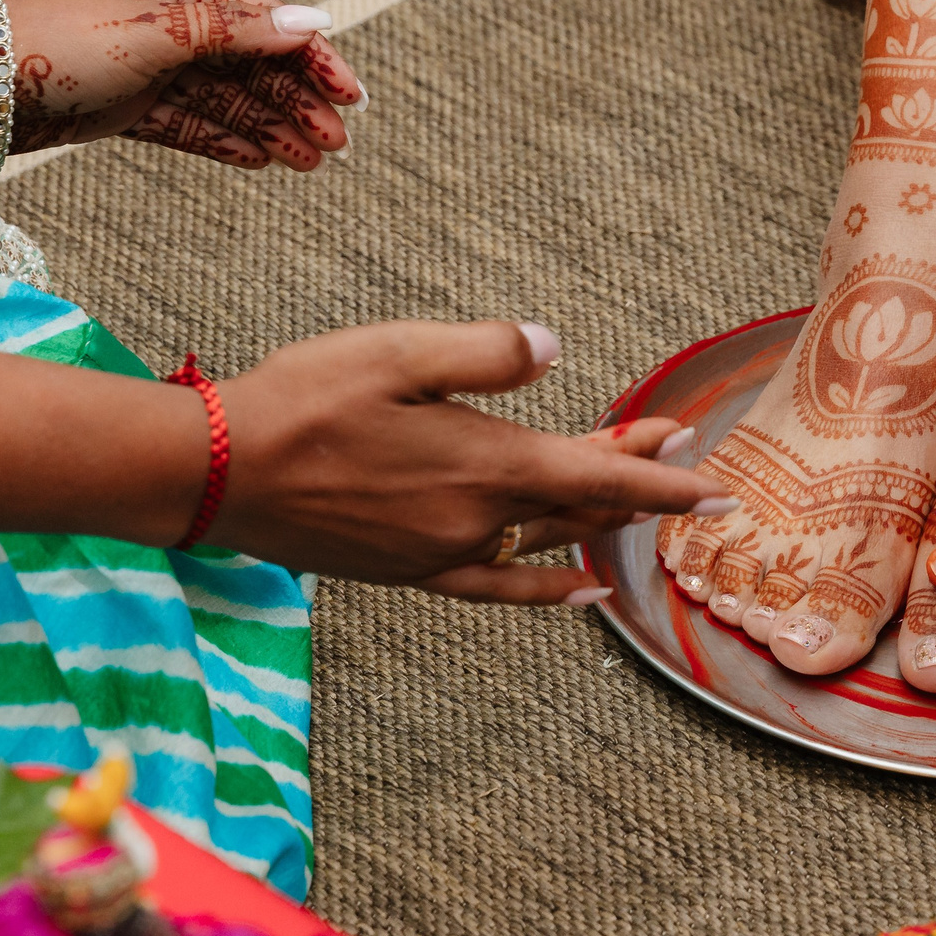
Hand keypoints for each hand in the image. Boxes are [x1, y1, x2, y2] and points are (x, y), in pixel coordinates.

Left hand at [6, 0, 367, 170]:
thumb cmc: (56, 43)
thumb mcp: (153, 34)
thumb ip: (233, 33)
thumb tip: (310, 23)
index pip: (267, 24)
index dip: (313, 58)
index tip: (351, 95)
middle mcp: (172, 29)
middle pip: (254, 67)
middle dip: (299, 104)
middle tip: (337, 145)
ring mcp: (152, 70)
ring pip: (228, 102)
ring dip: (271, 129)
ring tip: (310, 163)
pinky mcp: (129, 108)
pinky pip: (192, 126)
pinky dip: (227, 142)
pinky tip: (260, 161)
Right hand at [208, 320, 737, 600]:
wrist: (217, 473)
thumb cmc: (304, 401)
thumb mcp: (399, 351)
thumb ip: (485, 352)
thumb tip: (552, 348)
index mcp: (487, 464)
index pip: (602, 478)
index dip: (666, 482)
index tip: (718, 488)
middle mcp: (477, 521)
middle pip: (579, 502)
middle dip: (632, 472)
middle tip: (670, 440)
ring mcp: (444, 553)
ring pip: (544, 537)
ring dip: (594, 514)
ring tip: (633, 488)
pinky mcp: (411, 571)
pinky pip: (500, 586)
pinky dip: (548, 586)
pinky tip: (580, 587)